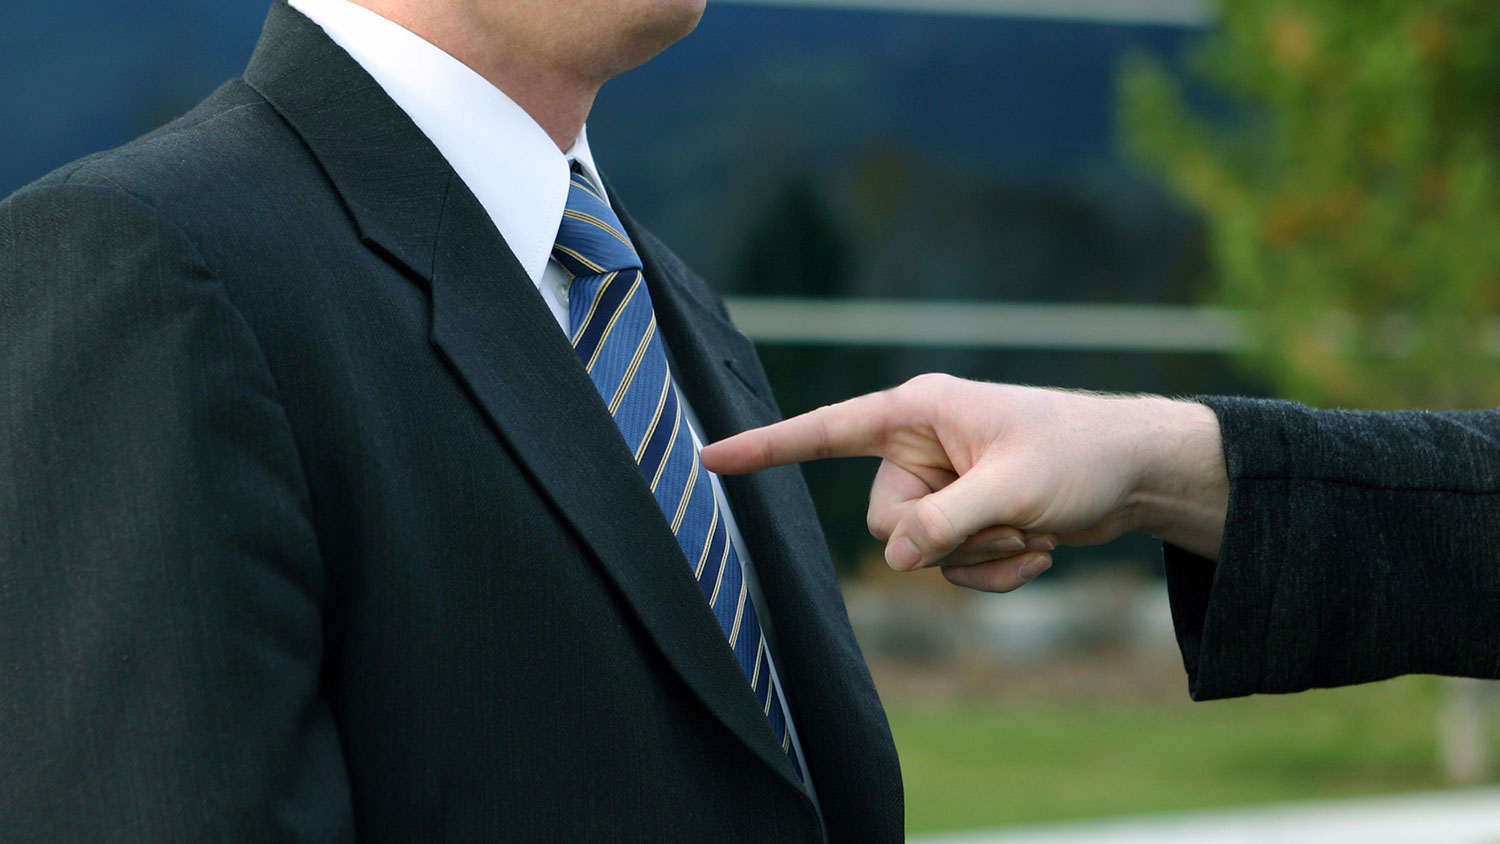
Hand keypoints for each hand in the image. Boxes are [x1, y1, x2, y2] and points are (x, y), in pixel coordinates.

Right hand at [700, 374, 1228, 592]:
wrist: (1138, 471)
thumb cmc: (1080, 455)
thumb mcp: (1010, 490)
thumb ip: (943, 524)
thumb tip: (892, 559)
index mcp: (917, 412)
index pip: (823, 432)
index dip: (765, 449)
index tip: (709, 460)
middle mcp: (920, 445)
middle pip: (884, 520)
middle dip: (943, 539)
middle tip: (1004, 524)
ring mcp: (943, 482)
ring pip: (918, 551)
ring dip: (977, 559)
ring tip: (1031, 536)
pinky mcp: (965, 514)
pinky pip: (949, 565)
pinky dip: (992, 571)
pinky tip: (1039, 553)